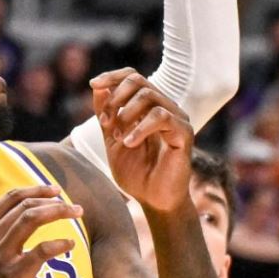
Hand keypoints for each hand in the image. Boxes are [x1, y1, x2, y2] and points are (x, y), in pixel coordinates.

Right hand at [0, 185, 79, 277]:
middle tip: (75, 207)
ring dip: (59, 212)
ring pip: (31, 219)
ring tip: (77, 214)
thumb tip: (27, 214)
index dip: (35, 189)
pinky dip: (60, 243)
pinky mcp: (12, 276)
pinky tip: (70, 244)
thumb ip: (0, 234)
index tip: (56, 190)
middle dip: (53, 201)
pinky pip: (42, 250)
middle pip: (24, 205)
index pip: (10, 198)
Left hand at [91, 68, 192, 213]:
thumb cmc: (137, 173)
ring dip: (126, 114)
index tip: (93, 85)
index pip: (133, 77)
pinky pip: (161, 117)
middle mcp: (166, 108)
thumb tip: (97, 87)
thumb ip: (106, 113)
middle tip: (105, 122)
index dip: (112, 76)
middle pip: (139, 81)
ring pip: (149, 96)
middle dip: (115, 98)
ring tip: (118, 137)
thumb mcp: (112, 139)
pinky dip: (140, 127)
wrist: (154, 200)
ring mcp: (178, 120)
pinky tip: (129, 143)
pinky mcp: (185, 134)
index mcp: (150, 108)